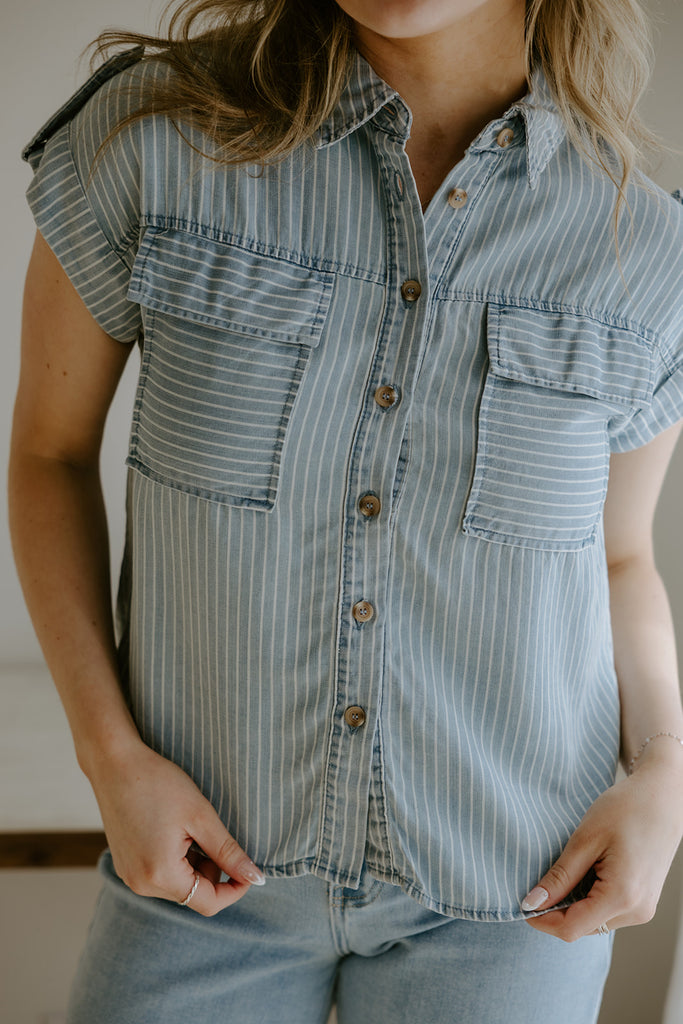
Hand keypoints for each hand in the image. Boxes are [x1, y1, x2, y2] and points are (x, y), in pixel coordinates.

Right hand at [87, 739, 264, 915]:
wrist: (114, 763)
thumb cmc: (158, 784)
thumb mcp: (201, 816)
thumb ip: (229, 852)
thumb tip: (256, 877)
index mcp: (160, 876)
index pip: (209, 903)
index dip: (235, 888)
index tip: (250, 867)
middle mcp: (141, 884)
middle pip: (193, 893)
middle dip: (212, 869)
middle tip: (211, 831)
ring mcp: (130, 876)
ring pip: (178, 884)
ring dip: (195, 863)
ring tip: (189, 826)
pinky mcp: (125, 865)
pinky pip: (161, 874)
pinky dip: (177, 859)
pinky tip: (174, 828)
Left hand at [521, 750, 682, 941]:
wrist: (664, 798)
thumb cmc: (626, 809)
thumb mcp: (585, 840)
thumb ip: (560, 876)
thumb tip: (533, 903)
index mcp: (622, 896)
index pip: (571, 928)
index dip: (542, 920)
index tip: (523, 904)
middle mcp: (636, 911)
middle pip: (582, 928)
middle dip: (557, 911)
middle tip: (540, 882)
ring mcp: (643, 909)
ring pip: (595, 922)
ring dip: (574, 905)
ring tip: (570, 870)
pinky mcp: (644, 902)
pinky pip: (608, 912)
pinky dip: (590, 899)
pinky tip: (587, 872)